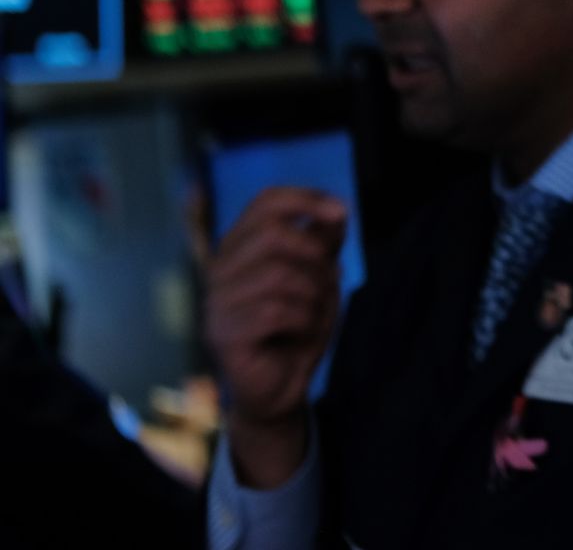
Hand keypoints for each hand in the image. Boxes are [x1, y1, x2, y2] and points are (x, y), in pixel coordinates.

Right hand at [204, 187, 347, 486]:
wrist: (280, 389)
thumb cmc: (297, 331)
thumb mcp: (320, 281)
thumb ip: (324, 247)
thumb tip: (336, 213)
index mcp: (240, 249)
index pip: (265, 203)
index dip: (305, 199)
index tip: (341, 212)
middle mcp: (219, 270)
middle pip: (272, 234)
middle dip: (314, 256)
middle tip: (327, 281)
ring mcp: (215, 303)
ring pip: (278, 274)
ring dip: (313, 295)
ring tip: (313, 315)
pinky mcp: (222, 335)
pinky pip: (275, 311)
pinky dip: (303, 320)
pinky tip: (301, 332)